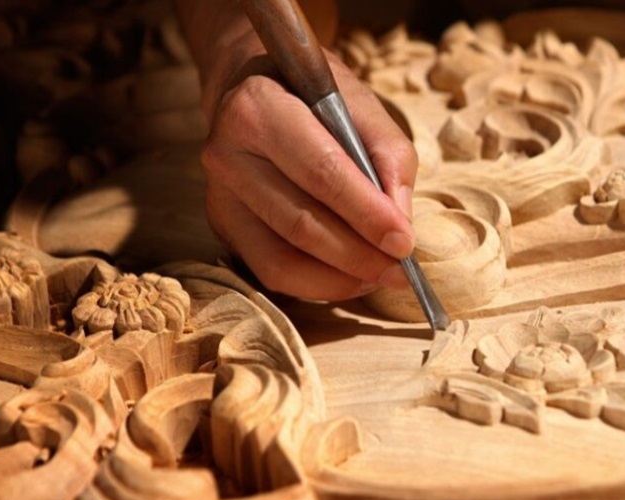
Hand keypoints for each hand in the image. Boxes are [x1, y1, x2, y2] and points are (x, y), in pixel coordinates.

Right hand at [197, 30, 416, 300]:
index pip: (320, 172)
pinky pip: (270, 272)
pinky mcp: (224, 226)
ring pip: (281, 259)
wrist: (260, 89)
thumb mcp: (363, 109)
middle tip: (400, 271)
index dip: (366, 214)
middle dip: (358, 255)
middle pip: (300, 224)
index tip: (404, 243)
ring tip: (381, 275)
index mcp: (259, 108)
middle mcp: (227, 153)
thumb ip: (390, 160)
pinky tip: (351, 277)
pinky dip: (317, 285)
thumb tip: (400, 228)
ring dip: (340, 278)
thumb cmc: (317, 100)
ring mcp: (219, 195)